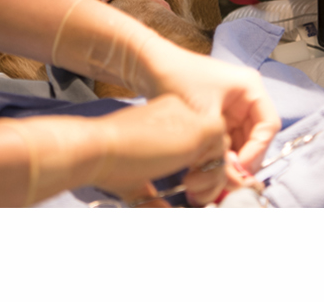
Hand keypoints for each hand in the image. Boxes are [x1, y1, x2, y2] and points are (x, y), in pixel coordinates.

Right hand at [88, 95, 228, 205]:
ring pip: (220, 148)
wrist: (101, 149)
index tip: (186, 190)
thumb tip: (169, 213)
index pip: (195, 140)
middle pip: (211, 143)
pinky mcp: (200, 127)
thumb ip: (155, 194)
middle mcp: (180, 111)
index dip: (197, 168)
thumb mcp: (138, 180)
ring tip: (191, 192)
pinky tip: (190, 183)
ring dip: (211, 177)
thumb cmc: (110, 164)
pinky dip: (214, 172)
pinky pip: (222, 151)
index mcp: (165, 116)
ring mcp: (191, 117)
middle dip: (209, 175)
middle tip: (195, 197)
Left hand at [142, 46, 277, 199]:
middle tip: (230, 177)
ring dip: (233, 159)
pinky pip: (228, 140)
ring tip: (217, 173)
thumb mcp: (204, 114)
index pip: (268, 126)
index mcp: (251, 89)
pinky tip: (209, 165)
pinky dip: (222, 153)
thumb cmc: (177, 79)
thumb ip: (222, 146)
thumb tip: (234, 177)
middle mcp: (246, 98)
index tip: (240, 169)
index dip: (257, 150)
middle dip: (246, 158)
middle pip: (257, 136)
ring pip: (243, 141)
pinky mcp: (218, 116)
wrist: (148, 65)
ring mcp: (232, 107)